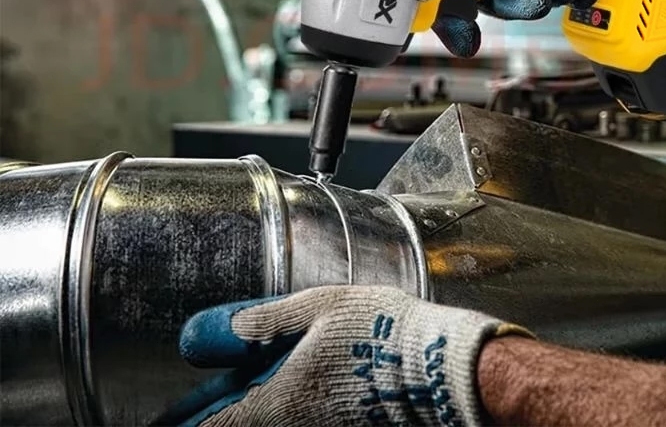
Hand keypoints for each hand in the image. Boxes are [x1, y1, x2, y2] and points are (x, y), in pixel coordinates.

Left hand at [175, 285, 528, 426]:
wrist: (439, 368)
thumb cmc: (381, 333)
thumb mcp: (319, 309)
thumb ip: (264, 322)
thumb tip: (218, 331)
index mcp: (279, 402)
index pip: (213, 426)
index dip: (186, 422)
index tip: (169, 418)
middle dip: (212, 417)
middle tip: (189, 411)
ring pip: (269, 425)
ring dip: (246, 412)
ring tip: (230, 401)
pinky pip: (301, 422)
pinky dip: (279, 411)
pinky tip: (286, 390)